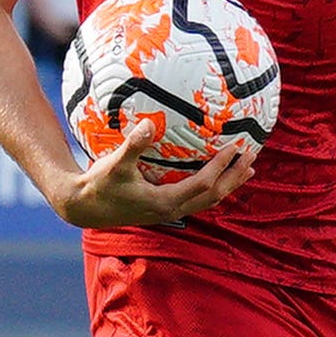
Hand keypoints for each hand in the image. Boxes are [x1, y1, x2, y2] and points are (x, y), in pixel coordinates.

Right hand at [51, 131, 258, 233]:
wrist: (83, 207)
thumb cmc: (98, 184)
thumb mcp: (114, 164)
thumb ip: (133, 145)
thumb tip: (148, 123)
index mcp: (165, 202)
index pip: (204, 184)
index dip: (223, 166)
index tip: (237, 147)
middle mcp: (172, 210)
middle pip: (214, 195)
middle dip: (235, 177)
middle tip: (253, 156)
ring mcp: (170, 212)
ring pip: (208, 200)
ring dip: (229, 183)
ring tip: (247, 168)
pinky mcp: (164, 209)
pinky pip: (197, 198)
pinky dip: (213, 186)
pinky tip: (216, 174)